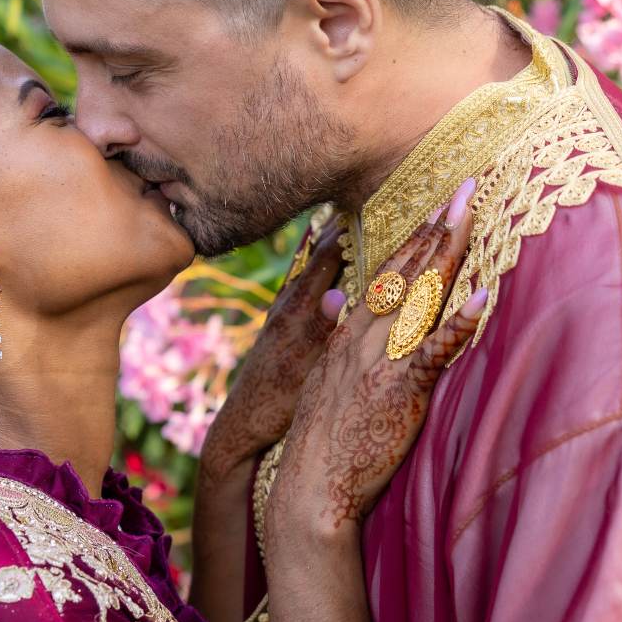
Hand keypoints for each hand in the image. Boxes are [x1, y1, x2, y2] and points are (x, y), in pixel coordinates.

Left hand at [199, 216, 344, 481]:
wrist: (240, 426)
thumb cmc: (277, 405)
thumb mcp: (306, 374)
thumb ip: (322, 333)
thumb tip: (341, 296)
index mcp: (299, 311)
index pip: (332, 258)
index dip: (357, 231)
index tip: (382, 207)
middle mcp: (288, 304)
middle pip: (319, 254)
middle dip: (343, 227)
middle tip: (367, 196)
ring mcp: (280, 313)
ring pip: (308, 267)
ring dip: (327, 244)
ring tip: (344, 215)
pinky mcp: (276, 325)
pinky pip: (300, 283)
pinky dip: (313, 266)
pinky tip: (317, 261)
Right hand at [264, 182, 483, 545]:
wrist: (309, 486)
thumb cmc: (323, 444)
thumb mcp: (327, 383)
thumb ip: (341, 346)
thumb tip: (342, 310)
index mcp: (349, 334)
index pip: (385, 274)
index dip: (413, 239)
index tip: (435, 207)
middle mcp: (364, 336)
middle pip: (405, 270)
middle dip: (436, 226)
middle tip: (464, 187)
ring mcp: (381, 358)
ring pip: (419, 294)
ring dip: (448, 252)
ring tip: (472, 214)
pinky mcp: (399, 388)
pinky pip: (435, 349)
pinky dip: (460, 321)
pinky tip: (483, 296)